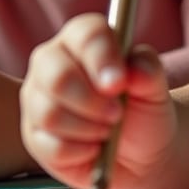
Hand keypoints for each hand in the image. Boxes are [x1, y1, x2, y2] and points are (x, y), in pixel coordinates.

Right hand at [20, 13, 175, 188]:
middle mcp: (51, 63)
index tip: (120, 83)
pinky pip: (50, 146)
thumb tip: (134, 71)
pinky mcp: (34, 135)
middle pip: (57, 76)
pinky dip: (81, 152)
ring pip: (50, 114)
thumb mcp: (155, 88)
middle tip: (117, 114)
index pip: (85, 34)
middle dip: (91, 101)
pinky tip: (94, 148)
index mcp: (82, 40)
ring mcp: (37, 99)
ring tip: (108, 131)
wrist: (140, 153)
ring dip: (88, 128)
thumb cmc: (143, 110)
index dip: (102, 57)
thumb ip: (148, 71)